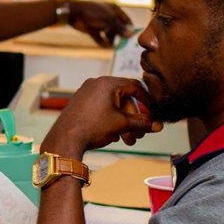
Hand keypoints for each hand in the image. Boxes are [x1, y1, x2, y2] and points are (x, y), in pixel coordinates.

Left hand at [44, 76, 160, 156]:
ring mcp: (86, 92)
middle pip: (124, 99)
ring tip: (128, 140)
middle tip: (139, 134)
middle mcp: (96, 83)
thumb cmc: (92, 128)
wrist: (65, 139)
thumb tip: (158, 125)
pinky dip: (110, 120)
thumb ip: (142, 123)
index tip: (152, 113)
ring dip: (123, 123)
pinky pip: (101, 108)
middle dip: (134, 118)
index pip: (135, 86)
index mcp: (108, 83)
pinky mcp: (79, 102)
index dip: (147, 101)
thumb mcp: (122, 124)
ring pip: (112, 106)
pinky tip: (114, 136)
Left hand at [64, 0, 134, 47]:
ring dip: (110, 40)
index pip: (125, 19)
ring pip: (108, 34)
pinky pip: (99, 38)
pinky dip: (102, 42)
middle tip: (122, 45)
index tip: (132, 38)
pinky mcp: (92, 29)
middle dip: (119, 36)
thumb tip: (131, 34)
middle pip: (117, 28)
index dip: (129, 28)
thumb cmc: (93, 12)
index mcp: (113, 9)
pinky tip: (105, 46)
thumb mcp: (108, 19)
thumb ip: (120, 27)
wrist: (73, 13)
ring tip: (111, 45)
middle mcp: (107, 16)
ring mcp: (99, 23)